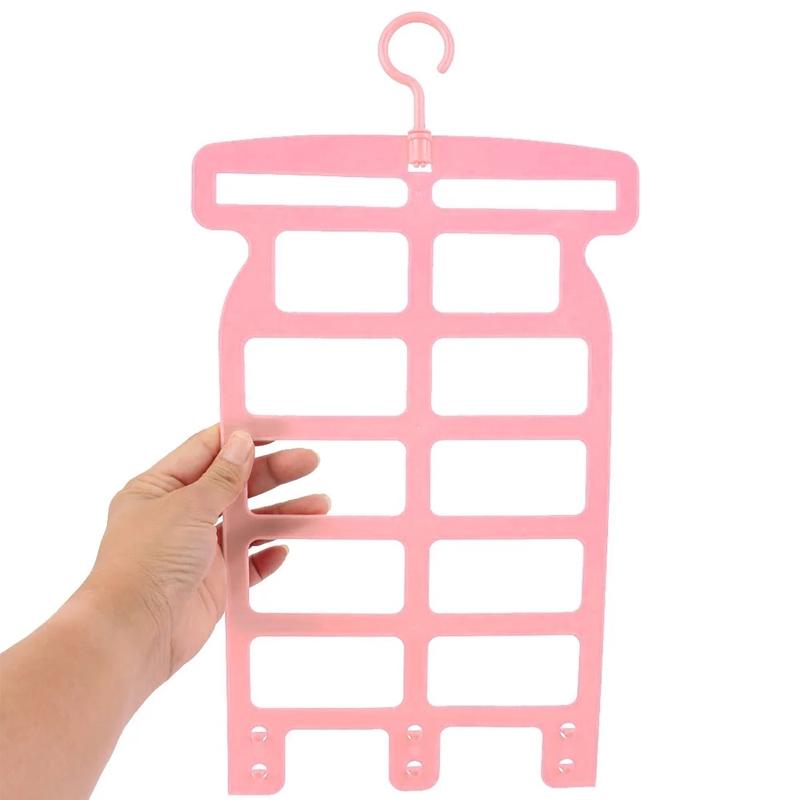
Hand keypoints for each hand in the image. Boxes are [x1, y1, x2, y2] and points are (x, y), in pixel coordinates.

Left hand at [82, 425, 327, 690]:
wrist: (132, 635)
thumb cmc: (146, 563)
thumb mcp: (187, 506)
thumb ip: (222, 476)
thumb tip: (242, 441)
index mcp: (160, 488)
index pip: (207, 451)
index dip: (243, 438)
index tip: (280, 430)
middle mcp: (179, 516)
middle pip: (235, 486)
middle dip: (274, 473)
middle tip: (310, 461)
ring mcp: (198, 551)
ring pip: (249, 524)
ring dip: (282, 513)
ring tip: (320, 505)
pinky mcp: (214, 583)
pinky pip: (249, 564)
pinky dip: (267, 555)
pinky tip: (286, 548)